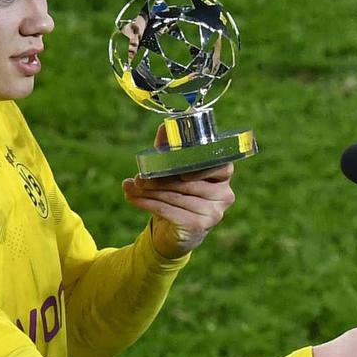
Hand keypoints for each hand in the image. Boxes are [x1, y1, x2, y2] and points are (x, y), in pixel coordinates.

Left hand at [122, 127, 235, 258]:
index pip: (220, 166)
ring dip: (150, 191)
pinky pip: (170, 211)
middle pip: (190, 183)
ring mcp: (215, 213)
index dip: (199, 166)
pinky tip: (133, 198)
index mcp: (223, 176)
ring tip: (131, 186)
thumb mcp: (173, 169)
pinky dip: (148, 203)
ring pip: (177, 197)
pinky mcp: (200, 226)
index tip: (178, 167)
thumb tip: (164, 126)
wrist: (175, 230)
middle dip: (161, 179)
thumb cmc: (176, 193)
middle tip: (138, 177)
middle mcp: (225, 195)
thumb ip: (171, 148)